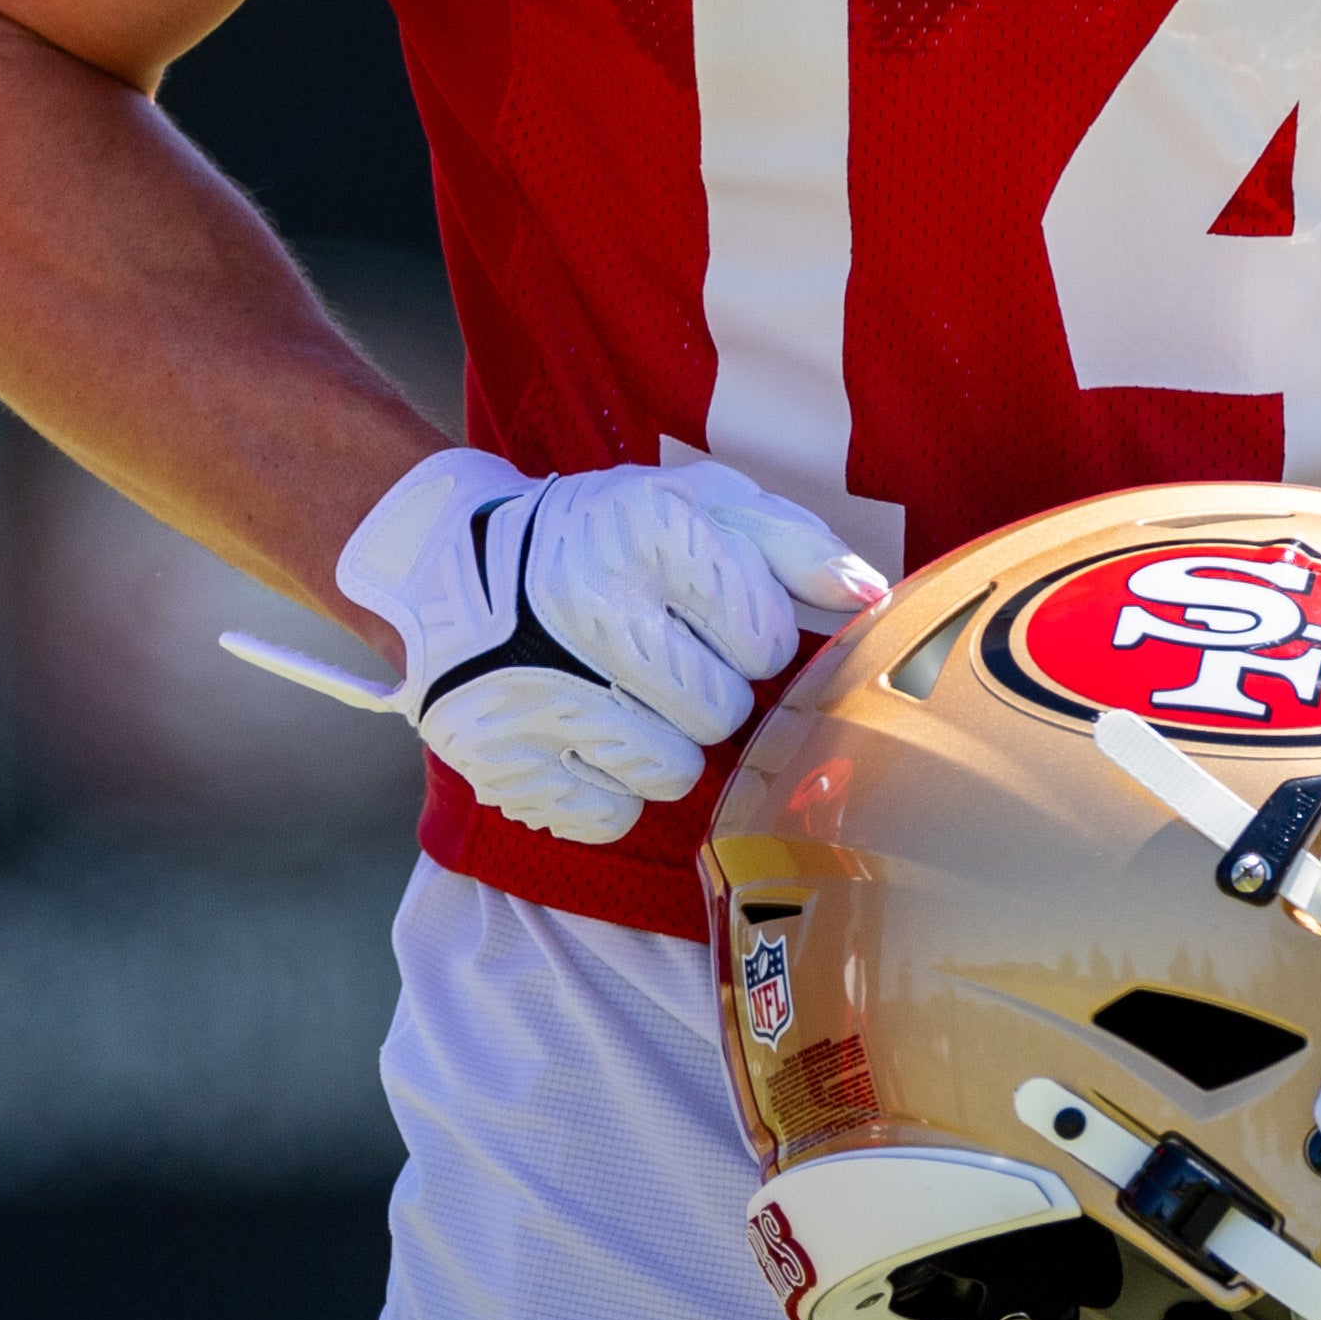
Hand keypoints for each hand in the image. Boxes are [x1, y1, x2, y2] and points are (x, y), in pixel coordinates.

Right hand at [318, 446, 889, 842]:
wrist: (449, 565)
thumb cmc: (602, 537)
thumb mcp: (694, 503)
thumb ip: (793, 543)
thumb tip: (871, 595)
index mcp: (645, 532)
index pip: (764, 637)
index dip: (749, 634)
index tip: (709, 616)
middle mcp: (585, 607)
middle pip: (720, 711)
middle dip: (705, 692)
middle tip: (658, 659)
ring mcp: (536, 689)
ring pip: (671, 772)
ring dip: (662, 744)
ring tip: (620, 695)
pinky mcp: (499, 757)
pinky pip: (606, 815)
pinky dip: (605, 789)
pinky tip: (580, 736)